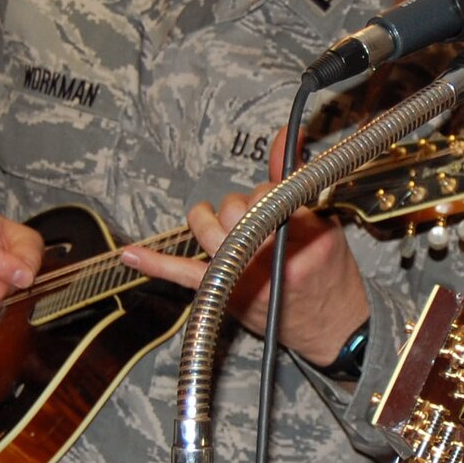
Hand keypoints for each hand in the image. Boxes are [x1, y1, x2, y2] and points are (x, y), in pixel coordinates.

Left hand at [118, 172, 368, 367]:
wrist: (331, 327)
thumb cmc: (329, 274)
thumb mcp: (323, 221)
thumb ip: (293, 179)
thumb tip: (282, 135)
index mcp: (295, 241)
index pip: (267, 195)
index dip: (269, 192)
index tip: (276, 197)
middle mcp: (264, 261)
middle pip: (234, 208)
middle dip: (243, 204)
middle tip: (258, 217)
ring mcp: (239, 279)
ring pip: (208, 228)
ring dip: (210, 219)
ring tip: (221, 223)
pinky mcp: (222, 294)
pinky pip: (183, 276)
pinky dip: (156, 264)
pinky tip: (132, 254)